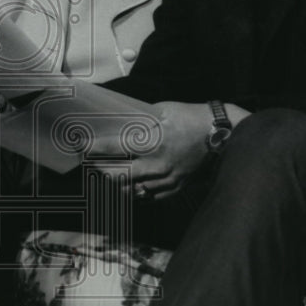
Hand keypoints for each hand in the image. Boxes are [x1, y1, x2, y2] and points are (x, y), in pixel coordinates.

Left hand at [93, 101, 210, 200]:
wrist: (223, 134)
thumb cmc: (192, 118)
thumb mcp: (164, 110)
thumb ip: (143, 121)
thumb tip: (123, 123)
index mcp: (153, 142)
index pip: (115, 149)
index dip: (95, 150)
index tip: (82, 148)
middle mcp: (157, 165)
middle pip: (119, 175)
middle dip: (102, 169)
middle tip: (93, 163)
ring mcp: (167, 179)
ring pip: (133, 189)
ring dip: (118, 182)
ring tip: (109, 173)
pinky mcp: (177, 186)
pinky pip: (150, 196)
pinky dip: (137, 191)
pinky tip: (131, 185)